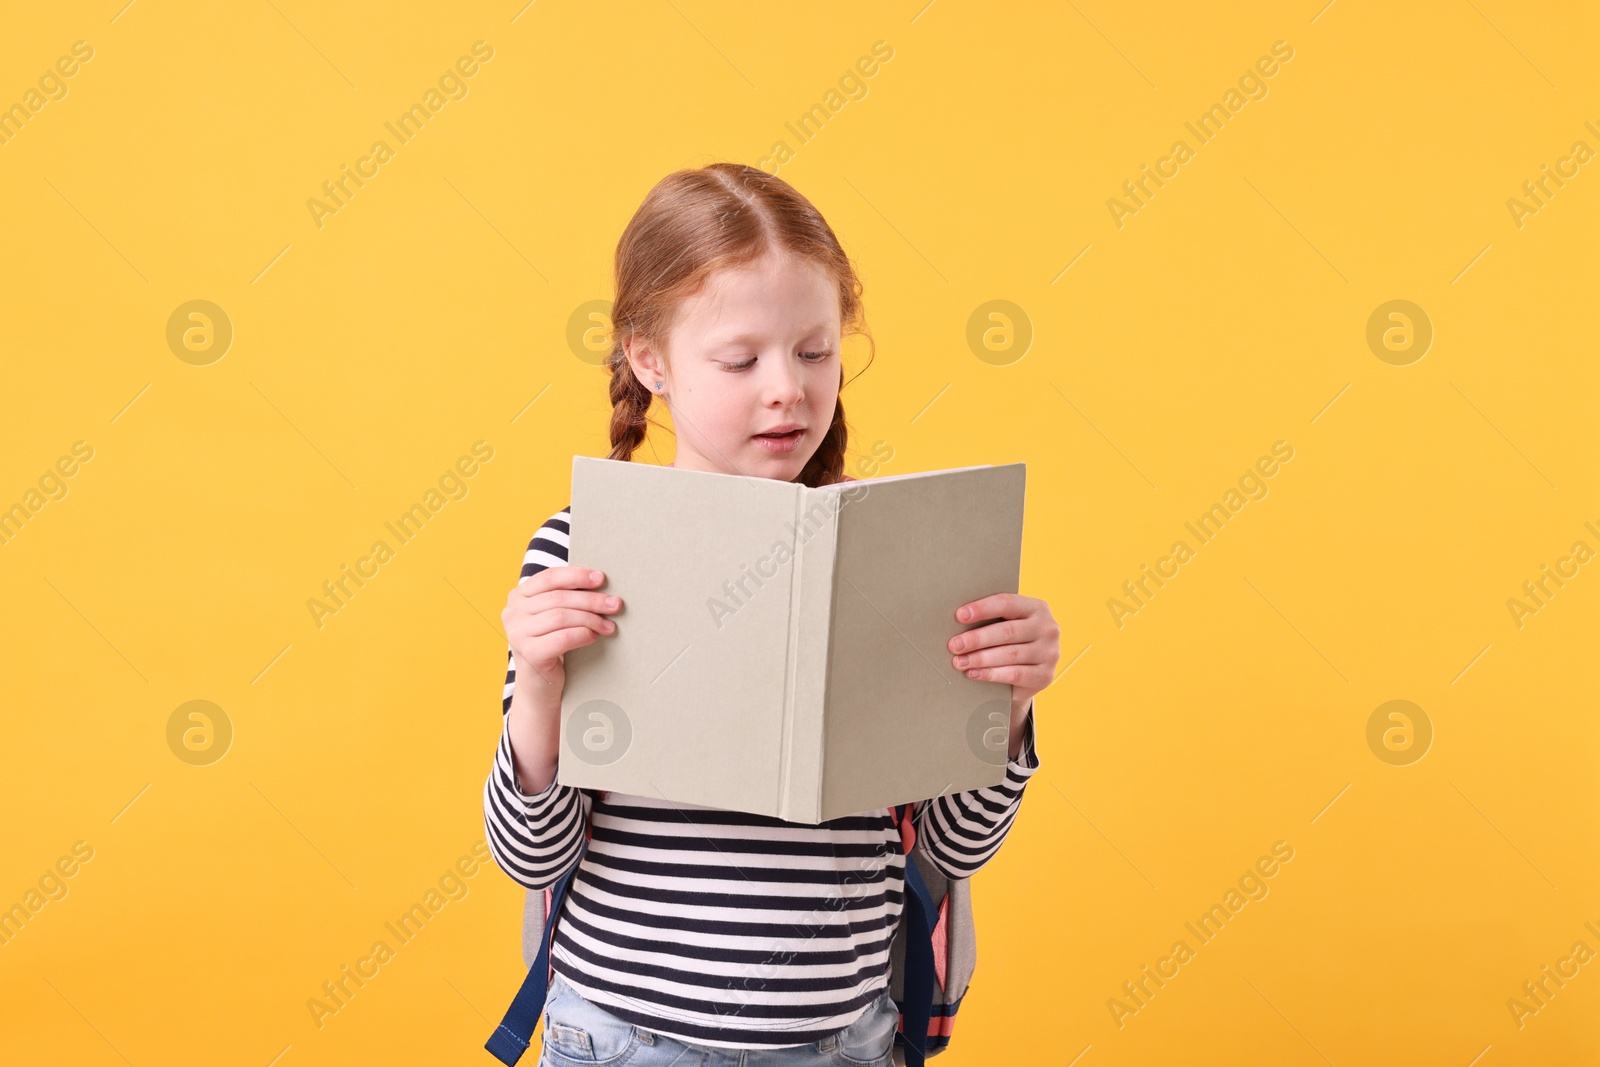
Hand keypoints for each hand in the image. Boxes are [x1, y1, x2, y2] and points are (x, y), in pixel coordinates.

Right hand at [502, 565, 623, 698]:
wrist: (539, 685)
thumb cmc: (551, 645)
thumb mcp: (552, 616)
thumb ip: (565, 598)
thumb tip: (600, 583)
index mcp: (518, 596)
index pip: (549, 577)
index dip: (577, 575)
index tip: (601, 578)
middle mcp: (512, 613)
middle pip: (559, 597)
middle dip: (591, 600)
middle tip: (615, 604)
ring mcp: (517, 633)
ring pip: (561, 616)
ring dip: (591, 619)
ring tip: (609, 625)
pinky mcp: (529, 653)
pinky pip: (563, 638)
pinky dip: (583, 635)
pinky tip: (594, 637)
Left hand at [948, 593, 1059, 720]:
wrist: (1029, 674)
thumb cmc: (1009, 642)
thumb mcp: (1006, 625)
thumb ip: (991, 619)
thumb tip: (958, 619)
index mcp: (1037, 608)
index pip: (1007, 603)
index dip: (982, 609)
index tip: (960, 615)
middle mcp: (1048, 628)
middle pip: (1007, 631)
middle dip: (977, 638)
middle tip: (954, 645)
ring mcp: (1050, 653)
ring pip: (1010, 654)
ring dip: (980, 658)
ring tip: (959, 661)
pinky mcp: (1045, 675)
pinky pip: (1015, 674)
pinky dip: (991, 674)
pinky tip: (974, 673)